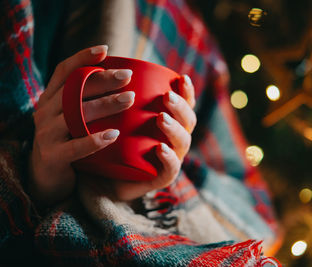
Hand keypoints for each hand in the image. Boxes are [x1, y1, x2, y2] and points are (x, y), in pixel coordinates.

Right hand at [29, 45, 134, 203]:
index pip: (63, 71)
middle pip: (74, 89)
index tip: (105, 49)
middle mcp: (44, 111)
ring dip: (104, 105)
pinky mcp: (52, 156)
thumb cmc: (69, 141)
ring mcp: (46, 133)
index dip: (82, 58)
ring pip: (75, 113)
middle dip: (102, 80)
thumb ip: (87, 101)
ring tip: (129, 99)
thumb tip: (124, 81)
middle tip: (127, 76)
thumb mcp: (73, 117)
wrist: (46, 177)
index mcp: (50, 98)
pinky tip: (114, 135)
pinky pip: (75, 146)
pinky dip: (94, 140)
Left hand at [109, 74, 196, 200]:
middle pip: (188, 120)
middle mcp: (174, 138)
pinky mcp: (162, 177)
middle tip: (167, 97)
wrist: (102, 179)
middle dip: (180, 107)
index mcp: (169, 121)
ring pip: (183, 141)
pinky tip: (160, 148)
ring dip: (174, 128)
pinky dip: (168, 158)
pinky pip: (171, 169)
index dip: (187, 91)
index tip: (181, 77)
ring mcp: (171, 158)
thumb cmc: (109, 142)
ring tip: (161, 118)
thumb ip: (112, 94)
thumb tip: (102, 57)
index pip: (184, 104)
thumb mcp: (111, 116)